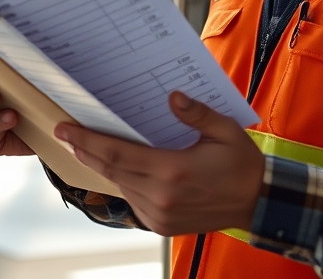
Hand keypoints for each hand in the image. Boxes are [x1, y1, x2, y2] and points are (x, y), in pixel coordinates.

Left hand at [54, 91, 263, 235]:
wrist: (257, 203)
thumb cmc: (242, 165)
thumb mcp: (226, 131)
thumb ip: (197, 114)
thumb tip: (173, 96)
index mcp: (173, 171)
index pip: (117, 153)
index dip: (87, 141)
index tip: (65, 129)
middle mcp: (160, 196)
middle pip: (110, 169)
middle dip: (84, 150)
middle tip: (65, 133)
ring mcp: (159, 215)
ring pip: (120, 185)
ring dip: (103, 166)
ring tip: (88, 146)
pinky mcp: (161, 225)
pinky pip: (132, 199)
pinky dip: (122, 182)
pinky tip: (118, 167)